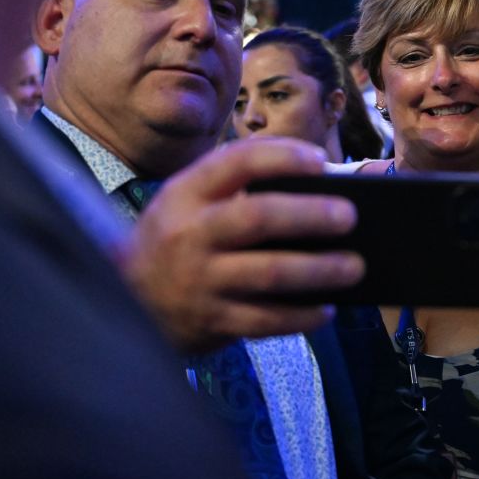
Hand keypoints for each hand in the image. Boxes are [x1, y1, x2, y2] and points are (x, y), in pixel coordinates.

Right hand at [121, 137, 363, 352]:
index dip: (281, 157)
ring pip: (268, 274)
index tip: (320, 160)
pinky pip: (264, 320)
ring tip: (354, 266)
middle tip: (350, 216)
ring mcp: (198, 280)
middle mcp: (190, 234)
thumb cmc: (178, 236)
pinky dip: (300, 316)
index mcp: (186, 193)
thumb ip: (236, 184)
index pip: (236, 162)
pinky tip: (326, 309)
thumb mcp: (189, 200)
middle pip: (258, 218)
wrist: (124, 297)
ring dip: (318, 270)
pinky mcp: (209, 321)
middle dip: (309, 215)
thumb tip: (320, 180)